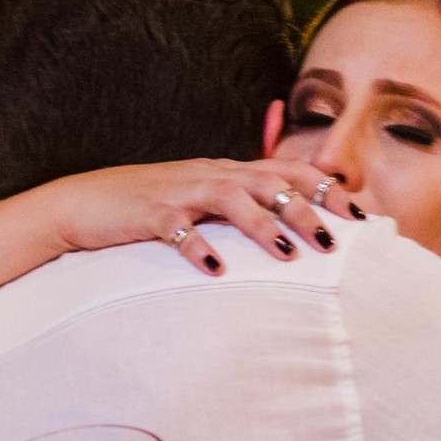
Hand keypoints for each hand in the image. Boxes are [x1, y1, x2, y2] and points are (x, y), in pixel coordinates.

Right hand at [49, 159, 363, 276]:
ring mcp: (180, 192)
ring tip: (289, 254)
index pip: (285, 169)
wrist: (82, 203)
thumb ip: (239, 208)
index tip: (358, 214)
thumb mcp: (199, 201)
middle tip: (335, 241)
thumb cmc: (146, 207)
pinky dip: (199, 249)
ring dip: (263, 226)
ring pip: (231, 198)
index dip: (324, 188)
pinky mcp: (151, 214)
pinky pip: (179, 229)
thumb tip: (285, 228)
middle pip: (268, 181)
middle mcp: (208, 175)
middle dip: (306, 208)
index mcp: (224, 171)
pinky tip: (215, 271)